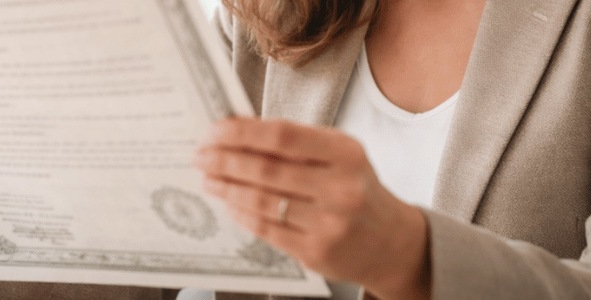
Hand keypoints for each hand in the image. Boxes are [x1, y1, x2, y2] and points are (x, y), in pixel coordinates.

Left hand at [195, 118, 429, 298]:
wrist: (390, 240)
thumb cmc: (352, 187)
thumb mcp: (337, 156)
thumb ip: (294, 143)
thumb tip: (235, 128)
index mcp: (346, 152)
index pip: (282, 136)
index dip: (241, 132)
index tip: (213, 130)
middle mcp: (341, 187)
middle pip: (266, 169)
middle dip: (224, 160)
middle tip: (200, 155)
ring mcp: (330, 222)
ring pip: (262, 201)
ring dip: (226, 188)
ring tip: (208, 178)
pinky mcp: (317, 251)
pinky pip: (267, 229)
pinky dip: (242, 214)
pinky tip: (229, 203)